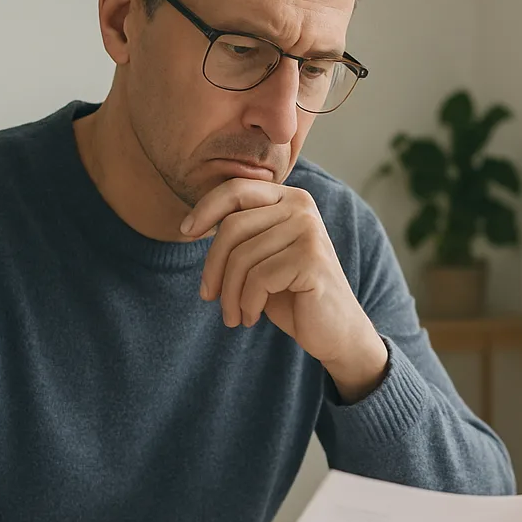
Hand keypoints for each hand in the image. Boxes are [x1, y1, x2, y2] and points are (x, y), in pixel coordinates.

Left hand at [181, 178, 388, 400]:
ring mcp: (309, 231)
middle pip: (232, 226)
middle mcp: (302, 207)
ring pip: (242, 257)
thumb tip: (191, 224)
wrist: (335, 331)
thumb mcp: (262, 257)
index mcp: (290, 198)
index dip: (205, 209)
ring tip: (234, 314)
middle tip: (208, 297)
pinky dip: (247, 303)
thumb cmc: (292, 294)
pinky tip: (252, 316)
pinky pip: (258, 279)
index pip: (236, 190)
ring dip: (229, 294)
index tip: (186, 232)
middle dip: (212, 267)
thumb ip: (241, 234)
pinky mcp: (311, 259)